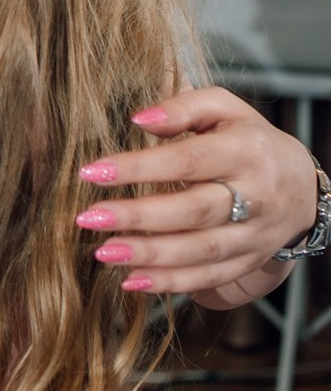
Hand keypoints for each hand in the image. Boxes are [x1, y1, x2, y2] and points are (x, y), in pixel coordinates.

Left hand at [76, 87, 317, 297]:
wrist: (303, 185)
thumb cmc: (248, 138)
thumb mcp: (223, 107)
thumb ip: (182, 107)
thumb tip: (138, 120)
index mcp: (245, 150)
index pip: (186, 160)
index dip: (138, 167)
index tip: (92, 172)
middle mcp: (254, 195)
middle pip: (192, 210)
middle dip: (137, 216)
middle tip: (88, 217)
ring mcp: (253, 234)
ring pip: (200, 251)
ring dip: (149, 255)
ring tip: (103, 252)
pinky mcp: (249, 261)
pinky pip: (209, 277)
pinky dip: (170, 283)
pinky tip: (132, 280)